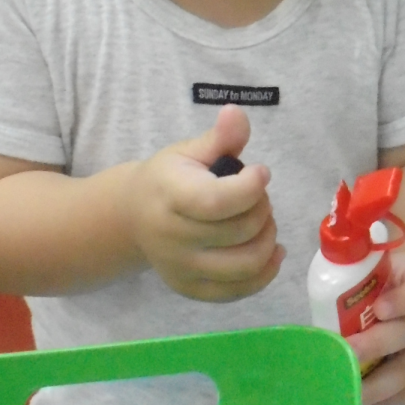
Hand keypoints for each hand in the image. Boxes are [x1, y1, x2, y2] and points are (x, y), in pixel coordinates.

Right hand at [125, 105, 283, 301]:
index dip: (251, 187)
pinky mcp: (191, 288)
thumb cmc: (169, 179)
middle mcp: (173, 237)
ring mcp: (182, 268)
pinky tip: (272, 252)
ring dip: (267, 239)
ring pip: (244, 265)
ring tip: (263, 221)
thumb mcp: (189, 152)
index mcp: (171, 196)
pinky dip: (265, 273)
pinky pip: (237, 291)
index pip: (217, 202)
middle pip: (239, 232)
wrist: (132, 217)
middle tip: (258, 194)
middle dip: (262, 208)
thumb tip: (237, 113)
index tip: (261, 172)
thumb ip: (219, 138)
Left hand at [351, 252, 404, 404]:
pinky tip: (363, 403)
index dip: (404, 300)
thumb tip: (322, 294)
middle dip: (377, 345)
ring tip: (348, 389)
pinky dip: (388, 401)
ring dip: (379, 383)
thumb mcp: (384, 267)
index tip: (378, 309)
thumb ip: (361, 276)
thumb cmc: (395, 282)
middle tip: (347, 352)